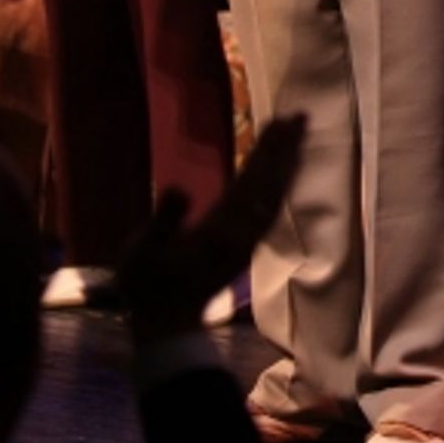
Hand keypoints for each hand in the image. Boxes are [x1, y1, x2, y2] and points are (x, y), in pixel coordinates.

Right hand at [116, 114, 306, 342]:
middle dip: (285, 151)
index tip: (279, 122)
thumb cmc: (148, 286)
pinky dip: (280, 185)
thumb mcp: (143, 253)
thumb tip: (180, 187)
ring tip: (297, 136)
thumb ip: (163, 221)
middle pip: (270, 185)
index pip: (249, 181)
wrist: (166, 325)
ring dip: (287, 165)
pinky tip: (282, 172)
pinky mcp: (245, 247)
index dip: (265, 152)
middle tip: (300, 117)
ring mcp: (247, 242)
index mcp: (220, 230)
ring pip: (275, 197)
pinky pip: (270, 209)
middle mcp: (241, 234)